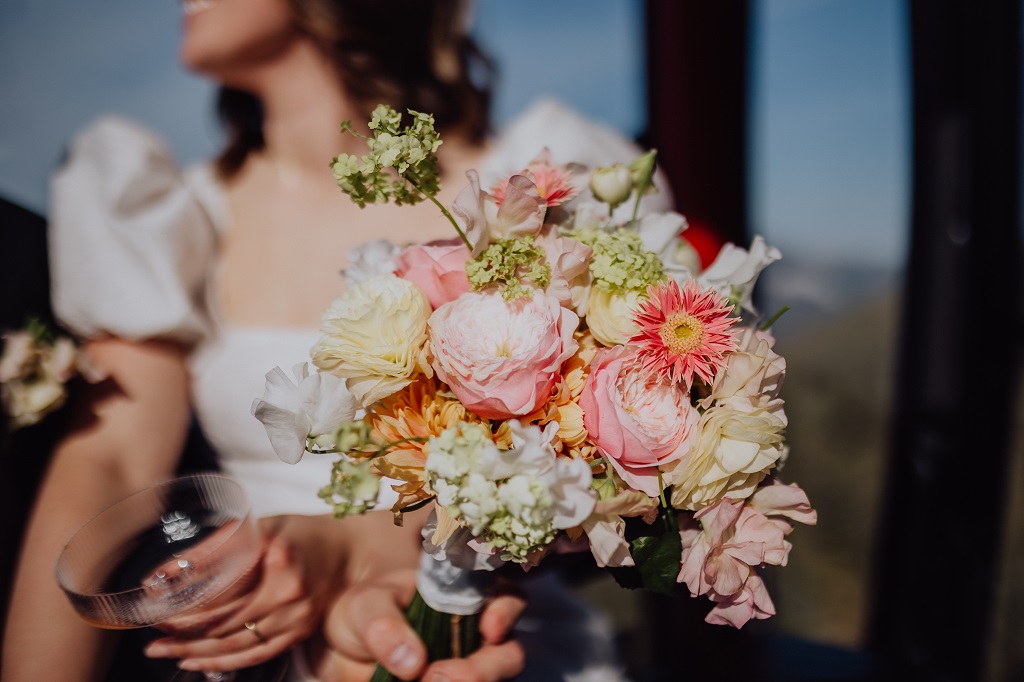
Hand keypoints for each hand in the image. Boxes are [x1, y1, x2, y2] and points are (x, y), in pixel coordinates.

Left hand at [144, 516, 335, 672]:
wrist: (348, 552)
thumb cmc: (300, 534)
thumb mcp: (259, 526)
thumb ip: (214, 548)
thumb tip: (163, 575)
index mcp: (277, 554)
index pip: (219, 587)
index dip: (184, 601)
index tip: (156, 605)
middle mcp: (289, 590)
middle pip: (224, 620)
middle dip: (182, 631)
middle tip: (152, 632)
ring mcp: (297, 616)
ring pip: (235, 643)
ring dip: (194, 651)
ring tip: (163, 650)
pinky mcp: (299, 633)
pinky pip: (255, 656)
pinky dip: (222, 662)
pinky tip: (196, 662)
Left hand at [314, 568, 525, 681]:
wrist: (343, 645)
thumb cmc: (363, 610)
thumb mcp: (365, 607)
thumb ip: (384, 626)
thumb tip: (412, 663)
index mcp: (463, 597)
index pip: (506, 599)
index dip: (506, 612)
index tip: (490, 628)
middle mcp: (475, 635)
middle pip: (507, 654)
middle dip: (484, 670)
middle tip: (440, 678)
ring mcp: (466, 667)